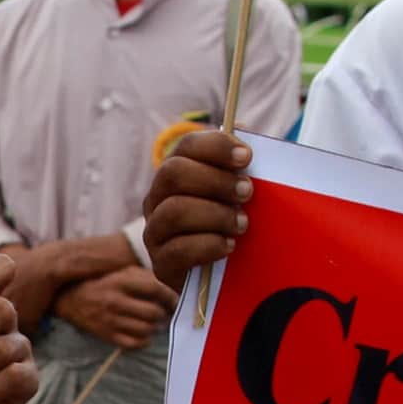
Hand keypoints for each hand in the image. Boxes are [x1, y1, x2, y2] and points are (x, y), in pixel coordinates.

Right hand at [56, 265, 176, 350]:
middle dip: (164, 314)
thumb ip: (145, 277)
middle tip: (164, 313)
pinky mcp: (106, 335)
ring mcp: (110, 320)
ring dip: (154, 327)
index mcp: (121, 281)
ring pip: (147, 329)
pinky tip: (143, 334)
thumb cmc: (103, 283)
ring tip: (153, 322)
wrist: (69, 298)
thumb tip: (172, 288)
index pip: (157, 289)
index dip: (171, 297)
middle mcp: (115, 300)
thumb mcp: (121, 273)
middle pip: (154, 313)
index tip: (174, 300)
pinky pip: (134, 344)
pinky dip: (144, 340)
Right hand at [141, 130, 252, 291]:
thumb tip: (242, 125)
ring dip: (215, 214)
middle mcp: (158, 199)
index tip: (247, 157)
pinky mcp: (160, 264)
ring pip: (174, 211)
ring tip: (242, 224)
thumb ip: (239, 164)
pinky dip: (209, 245)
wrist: (223, 278)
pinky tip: (229, 246)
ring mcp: (155, 232)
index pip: (187, 146)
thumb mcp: (239, 193)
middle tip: (247, 193)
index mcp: (177, 174)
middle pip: (173, 173)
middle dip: (215, 181)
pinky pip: (178, 250)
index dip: (216, 146)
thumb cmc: (233, 226)